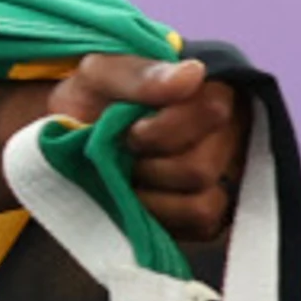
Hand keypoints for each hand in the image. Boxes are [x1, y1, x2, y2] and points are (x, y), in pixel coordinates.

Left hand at [46, 55, 243, 243]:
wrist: (67, 139)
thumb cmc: (92, 100)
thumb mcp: (100, 76)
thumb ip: (139, 74)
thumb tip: (192, 74)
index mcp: (214, 90)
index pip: (211, 112)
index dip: (161, 131)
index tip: (129, 132)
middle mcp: (232, 133)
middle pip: (200, 168)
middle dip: (148, 167)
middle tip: (123, 157)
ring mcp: (227, 176)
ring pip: (201, 204)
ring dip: (150, 197)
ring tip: (129, 177)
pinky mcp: (212, 213)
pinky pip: (199, 227)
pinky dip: (160, 218)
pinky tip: (139, 199)